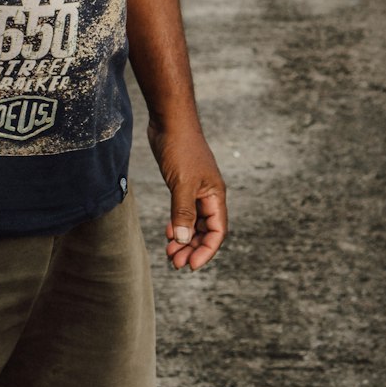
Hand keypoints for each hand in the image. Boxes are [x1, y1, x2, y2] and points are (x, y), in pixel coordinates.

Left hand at [147, 119, 227, 271]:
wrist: (170, 121)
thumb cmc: (180, 148)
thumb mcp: (182, 183)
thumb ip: (184, 213)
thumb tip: (184, 241)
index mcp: (215, 195)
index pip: (217, 231)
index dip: (206, 250)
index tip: (191, 265)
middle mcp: (208, 195)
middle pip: (205, 230)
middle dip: (192, 248)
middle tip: (175, 262)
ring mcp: (194, 189)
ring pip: (193, 223)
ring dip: (183, 239)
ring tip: (170, 252)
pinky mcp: (181, 184)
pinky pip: (183, 211)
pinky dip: (177, 224)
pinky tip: (168, 233)